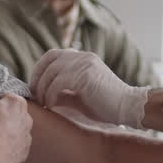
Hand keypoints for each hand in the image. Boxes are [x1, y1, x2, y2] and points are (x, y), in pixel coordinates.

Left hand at [29, 50, 148, 128]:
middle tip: (34, 96)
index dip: (39, 69)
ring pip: (51, 72)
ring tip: (42, 104)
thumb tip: (41, 95)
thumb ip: (62, 91)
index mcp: (82, 58)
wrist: (128, 107)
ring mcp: (84, 63)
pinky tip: (51, 105)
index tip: (34, 87)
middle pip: (49, 60)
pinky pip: (58, 83)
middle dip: (36, 78)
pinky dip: (50, 95)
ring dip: (42, 89)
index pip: (52, 55)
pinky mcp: (85, 75)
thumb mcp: (79, 96)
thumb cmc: (105, 105)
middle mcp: (82, 56)